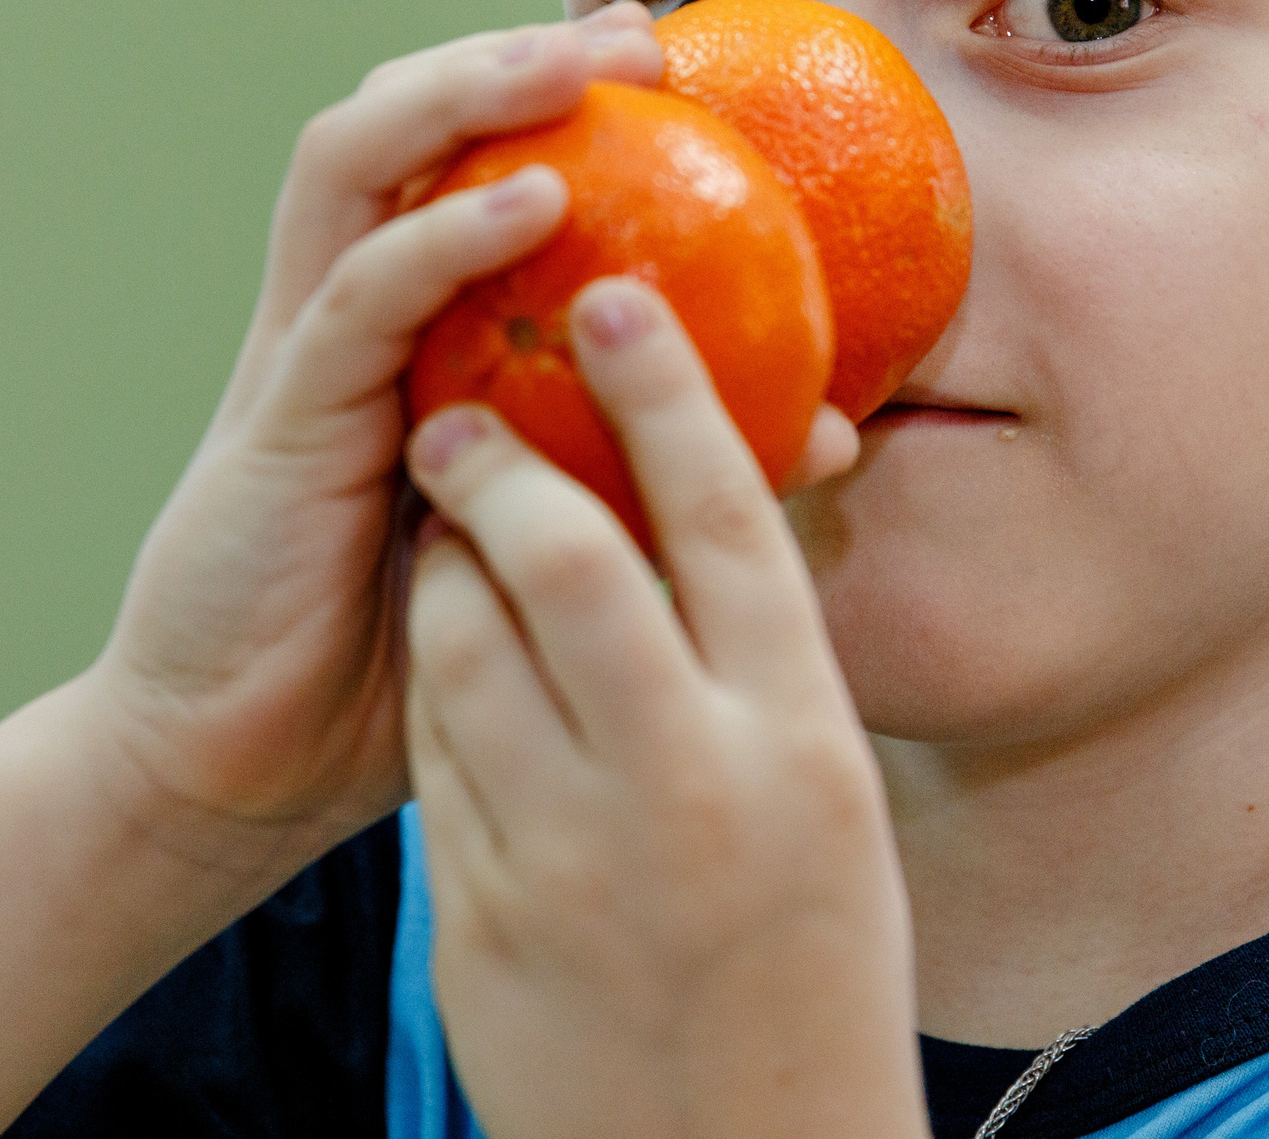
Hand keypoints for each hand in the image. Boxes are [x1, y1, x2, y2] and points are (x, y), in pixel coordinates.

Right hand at [79, 6, 664, 882]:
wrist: (245, 767)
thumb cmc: (412, 654)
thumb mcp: (564, 541)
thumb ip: (663, 467)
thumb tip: (827, 432)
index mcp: (411, 327)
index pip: (466, 161)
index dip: (556, 92)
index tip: (675, 59)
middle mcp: (347, 312)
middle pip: (404, 123)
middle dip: (512, 54)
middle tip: (639, 34)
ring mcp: (303, 352)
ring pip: (355, 163)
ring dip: (462, 94)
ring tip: (573, 64)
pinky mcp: (279, 416)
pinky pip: (357, 296)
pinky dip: (440, 234)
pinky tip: (529, 203)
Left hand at [403, 276, 925, 1138]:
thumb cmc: (814, 974)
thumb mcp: (832, 808)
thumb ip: (772, 670)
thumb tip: (735, 522)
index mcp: (802, 741)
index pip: (729, 523)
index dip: (667, 393)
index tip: (614, 294)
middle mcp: (690, 784)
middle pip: (573, 561)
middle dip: (506, 465)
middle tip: (466, 413)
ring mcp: (575, 856)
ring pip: (470, 649)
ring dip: (448, 568)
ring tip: (447, 534)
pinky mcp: (482, 920)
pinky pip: (437, 757)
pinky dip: (435, 685)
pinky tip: (443, 661)